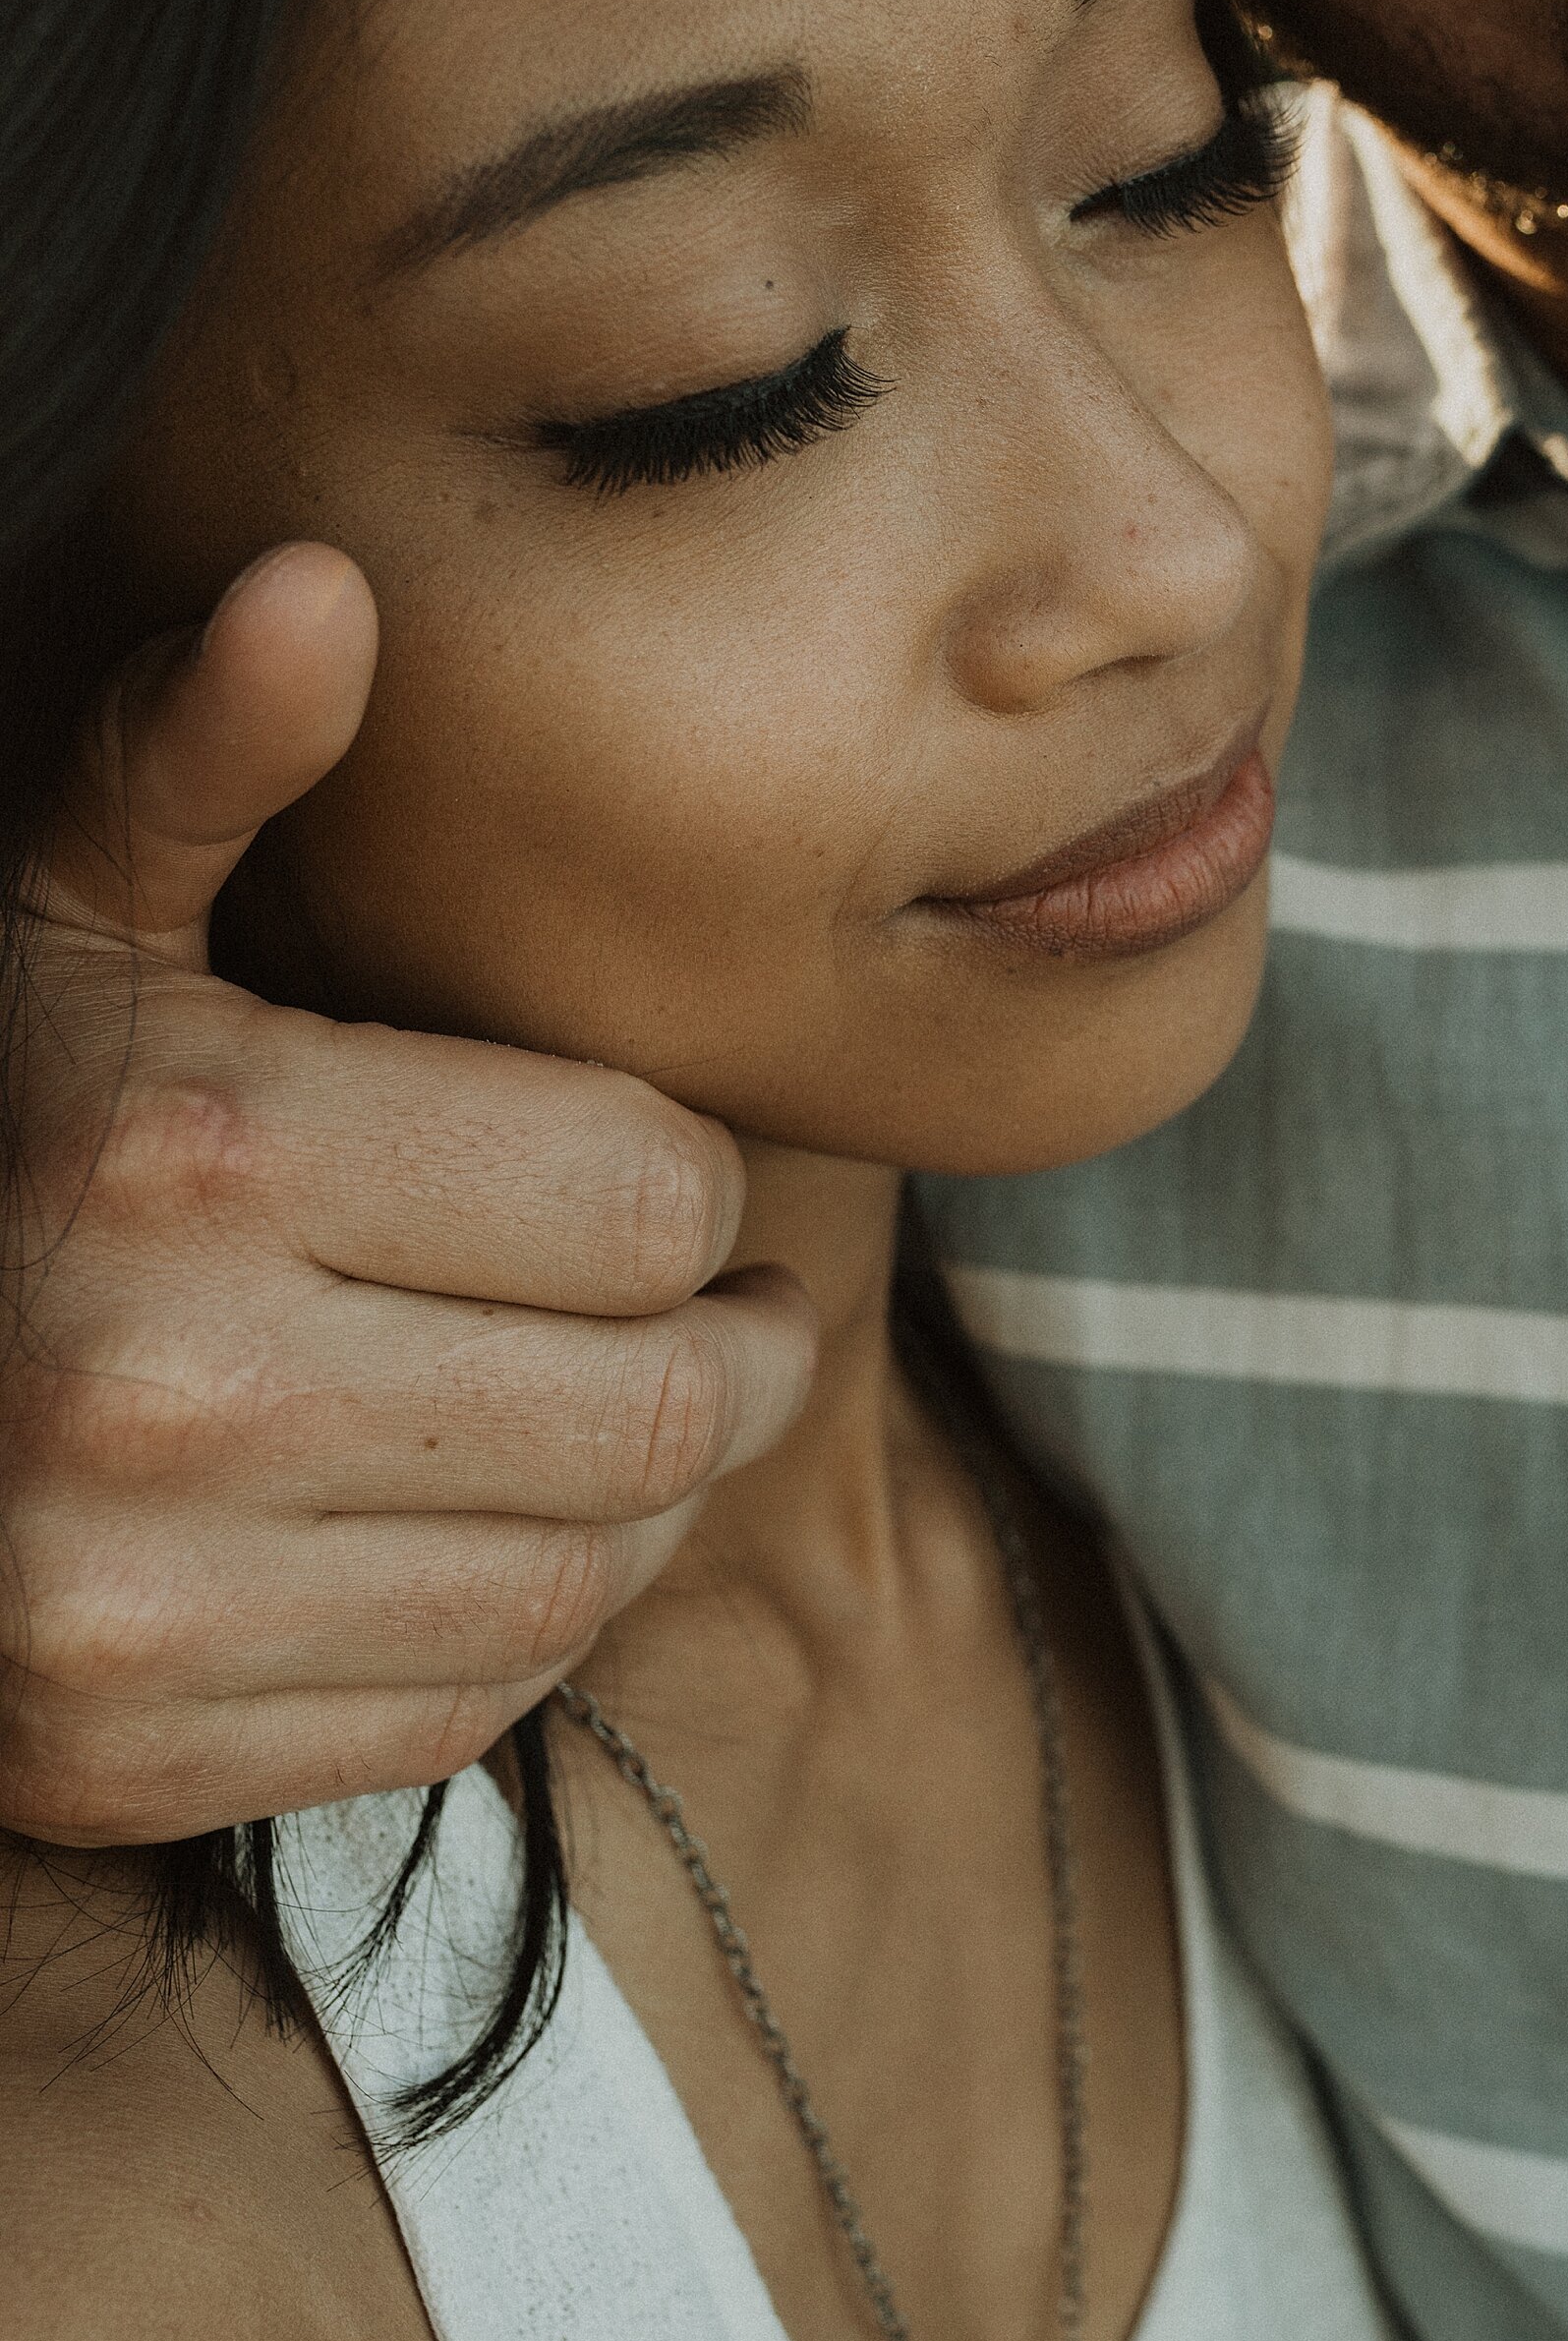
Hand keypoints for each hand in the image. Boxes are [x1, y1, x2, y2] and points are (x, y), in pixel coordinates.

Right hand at [0, 545, 817, 1842]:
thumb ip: (194, 761)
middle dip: (728, 1352)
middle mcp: (172, 1392)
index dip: (694, 1190)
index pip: (647, 1198)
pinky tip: (488, 1532)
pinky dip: (524, 1625)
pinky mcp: (140, 1758)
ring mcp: (146, 1605)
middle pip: (654, 1403)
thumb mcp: (58, 923)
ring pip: (588, 1572)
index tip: (672, 1187)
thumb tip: (326, 583)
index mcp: (198, 1152)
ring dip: (650, 1496)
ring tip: (626, 1414)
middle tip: (722, 1313)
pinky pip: (470, 1709)